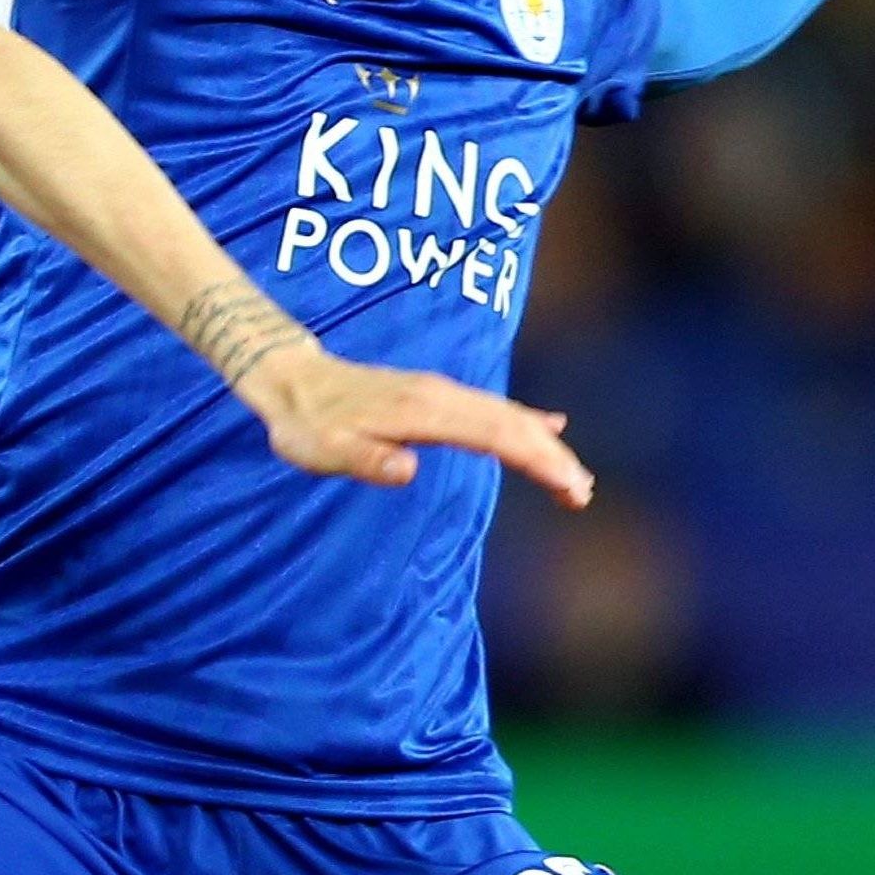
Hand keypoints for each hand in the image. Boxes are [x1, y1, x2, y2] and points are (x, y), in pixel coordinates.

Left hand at [240, 342, 595, 503]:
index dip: (536, 458)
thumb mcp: (322, 449)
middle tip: (583, 494)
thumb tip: (409, 470)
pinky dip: (525, 421)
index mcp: (422, 409)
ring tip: (576, 479)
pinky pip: (491, 409)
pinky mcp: (436, 397)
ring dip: (545, 445)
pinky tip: (551, 426)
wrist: (291, 380)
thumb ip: (364, 459)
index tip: (568, 486)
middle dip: (552, 458)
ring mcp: (440, 393)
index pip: (494, 433)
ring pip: (506, 416)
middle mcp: (440, 395)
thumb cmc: (305, 423)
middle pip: (511, 424)